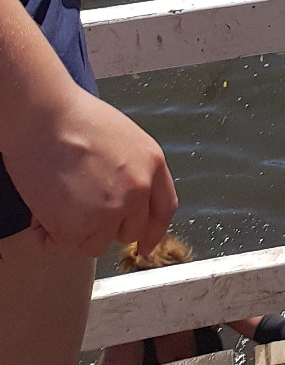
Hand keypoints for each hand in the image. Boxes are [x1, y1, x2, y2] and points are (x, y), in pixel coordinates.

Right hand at [8, 81, 176, 257]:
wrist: (44, 118)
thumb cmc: (74, 119)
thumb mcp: (123, 138)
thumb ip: (132, 169)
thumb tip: (124, 197)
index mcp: (152, 164)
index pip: (164, 209)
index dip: (154, 231)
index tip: (146, 244)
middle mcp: (137, 190)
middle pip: (128, 232)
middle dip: (105, 226)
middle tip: (80, 206)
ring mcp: (109, 211)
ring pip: (94, 244)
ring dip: (75, 231)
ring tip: (58, 199)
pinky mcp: (78, 228)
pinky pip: (61, 246)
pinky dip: (47, 234)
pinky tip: (42, 209)